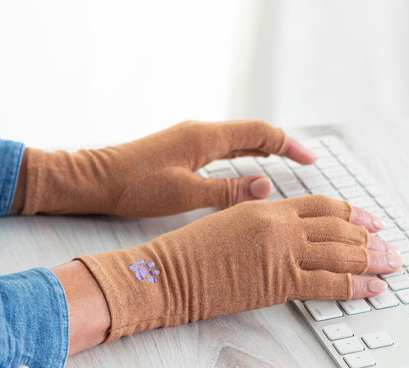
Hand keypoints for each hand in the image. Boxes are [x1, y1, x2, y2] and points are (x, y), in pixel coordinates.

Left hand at [18, 120, 315, 216]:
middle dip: (280, 145)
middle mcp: (201, 132)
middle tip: (303, 161)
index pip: (259, 133)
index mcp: (205, 137)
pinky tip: (245, 166)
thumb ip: (227, 190)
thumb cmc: (137, 186)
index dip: (288, 145)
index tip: (310, 159)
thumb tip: (267, 188)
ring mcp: (191, 139)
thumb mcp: (186, 193)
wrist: (99, 179)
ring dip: (262, 149)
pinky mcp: (183, 149)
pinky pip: (221, 148)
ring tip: (283, 163)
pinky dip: (241, 155)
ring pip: (236, 139)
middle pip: (251, 132)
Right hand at [75, 195, 399, 342]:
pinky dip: (355, 287)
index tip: (365, 219)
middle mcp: (280, 225)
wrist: (168, 272)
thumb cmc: (189, 248)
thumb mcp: (227, 223)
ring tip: (390, 262)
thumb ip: (259, 222)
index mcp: (265, 207)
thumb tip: (282, 229)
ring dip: (370, 258)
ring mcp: (282, 253)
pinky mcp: (279, 283)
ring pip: (340, 253)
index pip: (320, 206)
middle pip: (338, 228)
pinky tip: (373, 289)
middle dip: (367, 235)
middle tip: (385, 241)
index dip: (349, 213)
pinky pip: (329, 284)